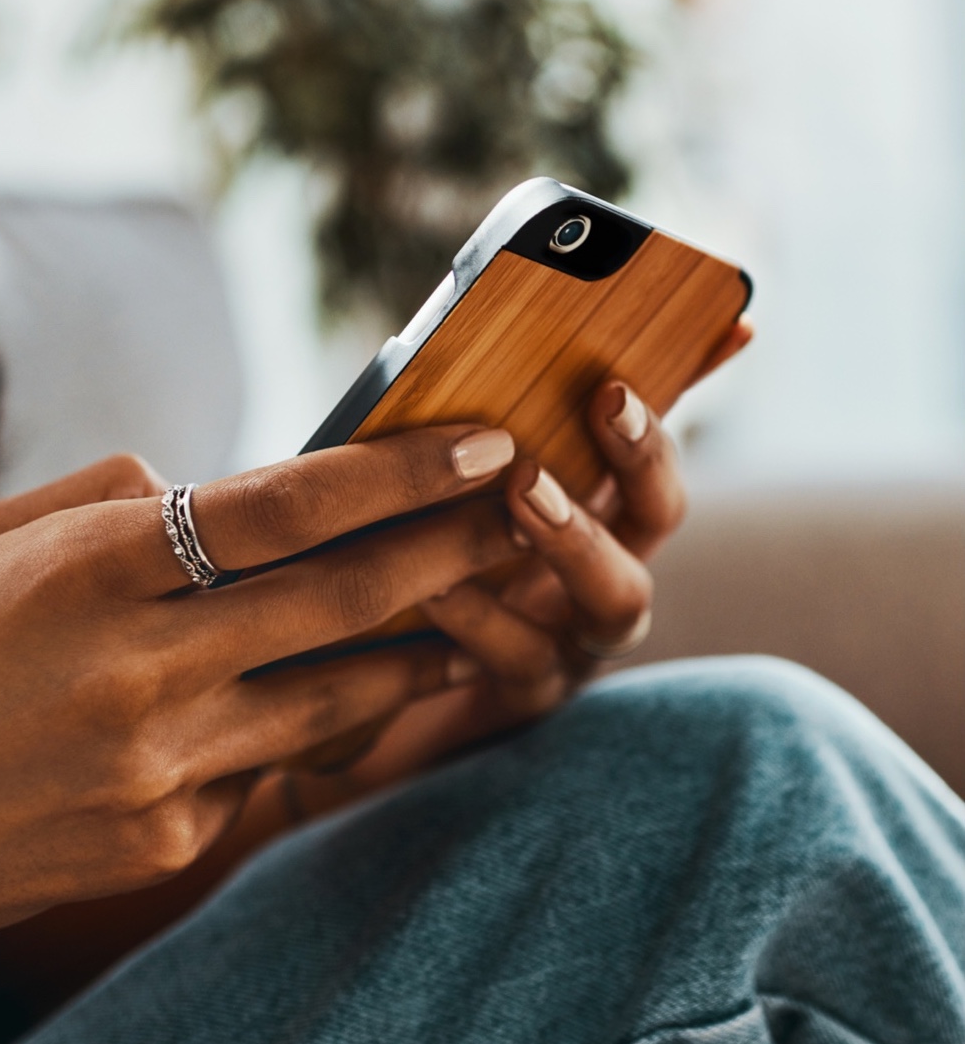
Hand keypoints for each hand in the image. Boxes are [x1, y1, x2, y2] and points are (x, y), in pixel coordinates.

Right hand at [0, 427, 524, 976]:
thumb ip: (117, 502)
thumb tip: (221, 496)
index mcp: (90, 572)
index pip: (285, 507)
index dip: (399, 473)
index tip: (483, 446)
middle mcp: (139, 673)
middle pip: (342, 598)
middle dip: (451, 547)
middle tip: (525, 510)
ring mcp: (159, 771)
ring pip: (337, 694)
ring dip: (421, 644)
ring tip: (478, 607)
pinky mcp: (165, 843)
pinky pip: (273, 767)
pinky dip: (318, 722)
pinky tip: (346, 694)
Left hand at [295, 318, 755, 791]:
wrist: (362, 683)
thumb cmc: (412, 560)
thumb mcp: (449, 484)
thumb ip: (485, 424)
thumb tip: (516, 344)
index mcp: (591, 515)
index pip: (651, 449)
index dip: (674, 401)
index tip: (680, 345)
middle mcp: (600, 576)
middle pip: (658, 516)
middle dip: (642, 456)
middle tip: (606, 399)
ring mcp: (575, 641)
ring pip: (619, 600)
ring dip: (578, 536)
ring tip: (523, 488)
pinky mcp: (524, 698)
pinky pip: (524, 659)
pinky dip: (484, 618)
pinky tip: (436, 584)